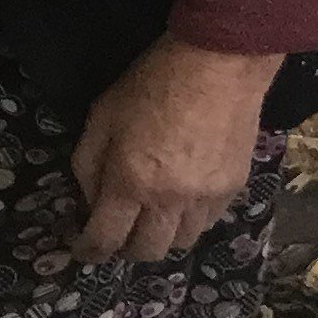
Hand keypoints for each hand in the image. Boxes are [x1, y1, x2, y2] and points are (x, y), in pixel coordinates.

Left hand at [70, 35, 282, 262]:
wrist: (218, 65)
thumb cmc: (151, 84)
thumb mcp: (101, 117)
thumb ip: (89, 165)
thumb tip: (90, 202)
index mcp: (131, 182)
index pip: (106, 237)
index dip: (90, 251)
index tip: (83, 252)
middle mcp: (170, 199)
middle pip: (148, 251)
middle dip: (126, 250)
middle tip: (116, 235)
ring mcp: (206, 197)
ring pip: (183, 242)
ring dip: (161, 237)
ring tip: (150, 220)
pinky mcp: (234, 188)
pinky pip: (209, 222)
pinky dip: (190, 221)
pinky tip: (181, 202)